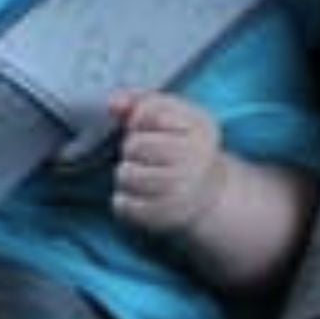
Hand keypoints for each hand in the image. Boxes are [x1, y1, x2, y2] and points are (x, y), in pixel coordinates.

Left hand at [110, 91, 226, 238]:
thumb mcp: (170, 112)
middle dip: (131, 147)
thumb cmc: (180, 143)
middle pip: (134, 145)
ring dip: (126, 172)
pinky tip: (139, 196)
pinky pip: (124, 205)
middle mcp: (197, 161)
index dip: (138, 119)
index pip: (147, 113)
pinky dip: (123, 200)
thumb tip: (113, 104)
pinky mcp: (167, 219)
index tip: (148, 127)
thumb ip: (140, 99)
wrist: (206, 191)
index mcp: (200, 127)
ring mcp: (183, 193)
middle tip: (145, 153)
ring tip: (141, 173)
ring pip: (126, 175)